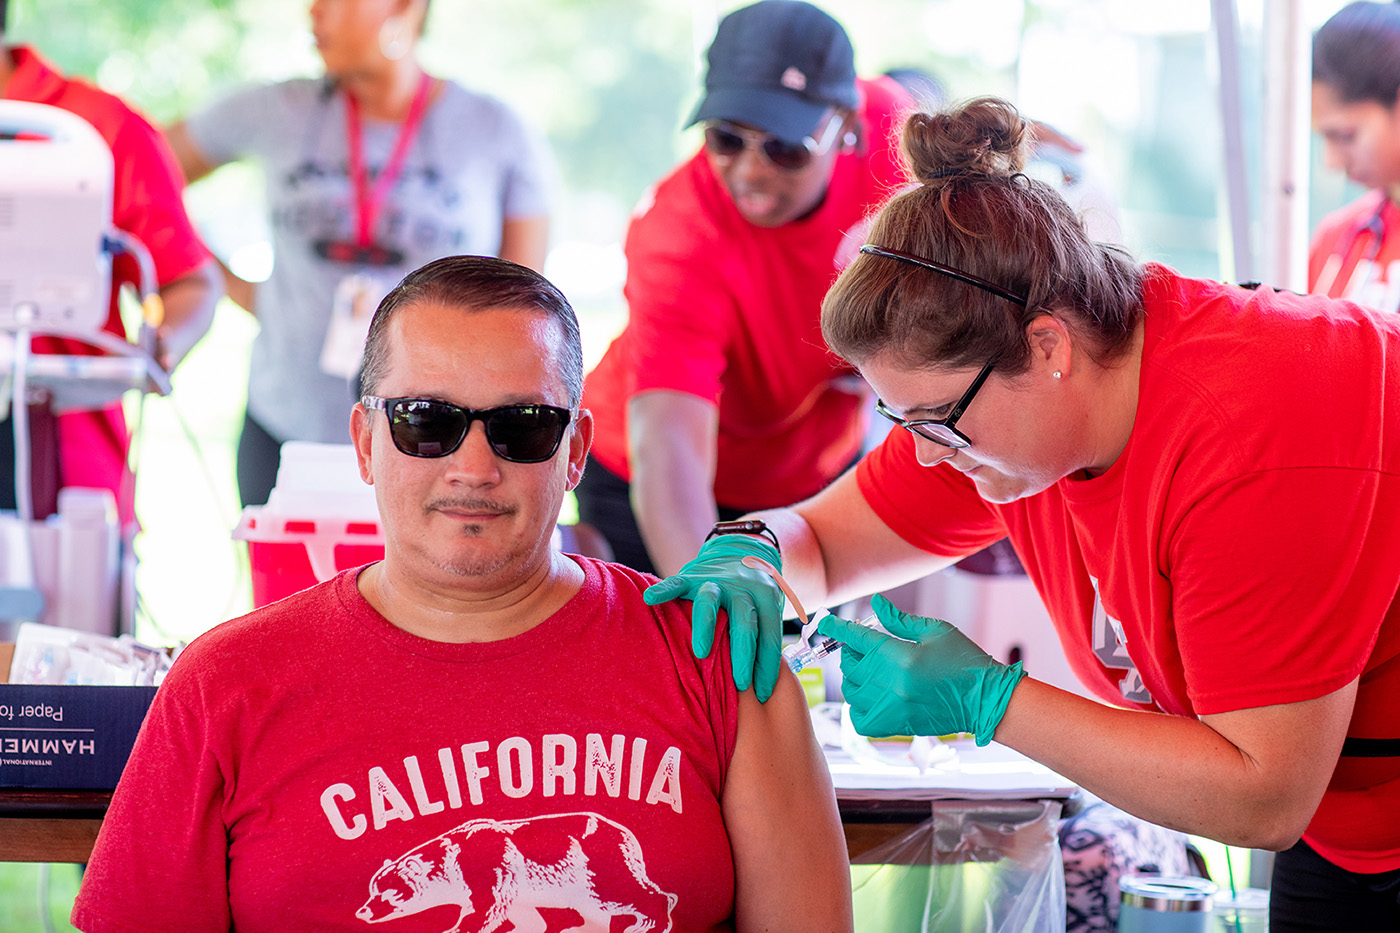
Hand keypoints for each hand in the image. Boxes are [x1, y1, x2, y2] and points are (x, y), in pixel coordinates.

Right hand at [643, 535, 784, 700]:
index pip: (770, 637)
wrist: (743, 549)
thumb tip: (762, 690)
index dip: (767, 667)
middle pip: (746, 624)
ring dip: (706, 626)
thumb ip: (762, 639)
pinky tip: (650, 599)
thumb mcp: (767, 610)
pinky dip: (665, 589)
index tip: (762, 694)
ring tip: (701, 651)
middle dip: (744, 655)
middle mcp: (744, 588)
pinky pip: (678, 581)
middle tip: (741, 684)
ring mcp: (718, 580)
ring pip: (711, 602)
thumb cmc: (754, 596)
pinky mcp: (694, 574)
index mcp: (767, 599)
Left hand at [817, 593, 1024, 744]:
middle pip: (850, 664)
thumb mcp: (935, 630)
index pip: (856, 638)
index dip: (837, 628)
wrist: (985, 700)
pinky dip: (858, 708)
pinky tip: (872, 697)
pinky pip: (859, 719)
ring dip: (856, 679)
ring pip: (851, 691)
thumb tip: (876, 603)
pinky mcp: (895, 726)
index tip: (825, 622)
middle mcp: (890, 683)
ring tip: (873, 672)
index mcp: (899, 655)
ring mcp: (890, 707)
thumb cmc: (964, 661)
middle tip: (867, 649)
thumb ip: (899, 620)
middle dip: (853, 653)